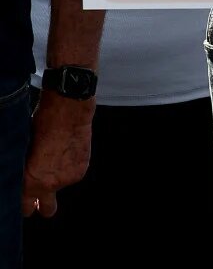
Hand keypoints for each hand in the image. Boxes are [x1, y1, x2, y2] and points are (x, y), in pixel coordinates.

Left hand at [21, 93, 92, 216]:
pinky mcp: (81, 170)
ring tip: (54, 159)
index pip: (24, 207)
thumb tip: (22, 180)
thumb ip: (24, 172)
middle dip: (42, 207)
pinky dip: (69, 169)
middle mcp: (50, 185)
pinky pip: (72, 175)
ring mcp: (68, 179)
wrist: (68, 113)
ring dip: (57, 180)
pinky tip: (65, 153)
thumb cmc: (39, 127)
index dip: (23, 206)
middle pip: (47, 210)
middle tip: (38, 199)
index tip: (24, 202)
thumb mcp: (23, 152)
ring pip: (60, 188)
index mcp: (30, 181)